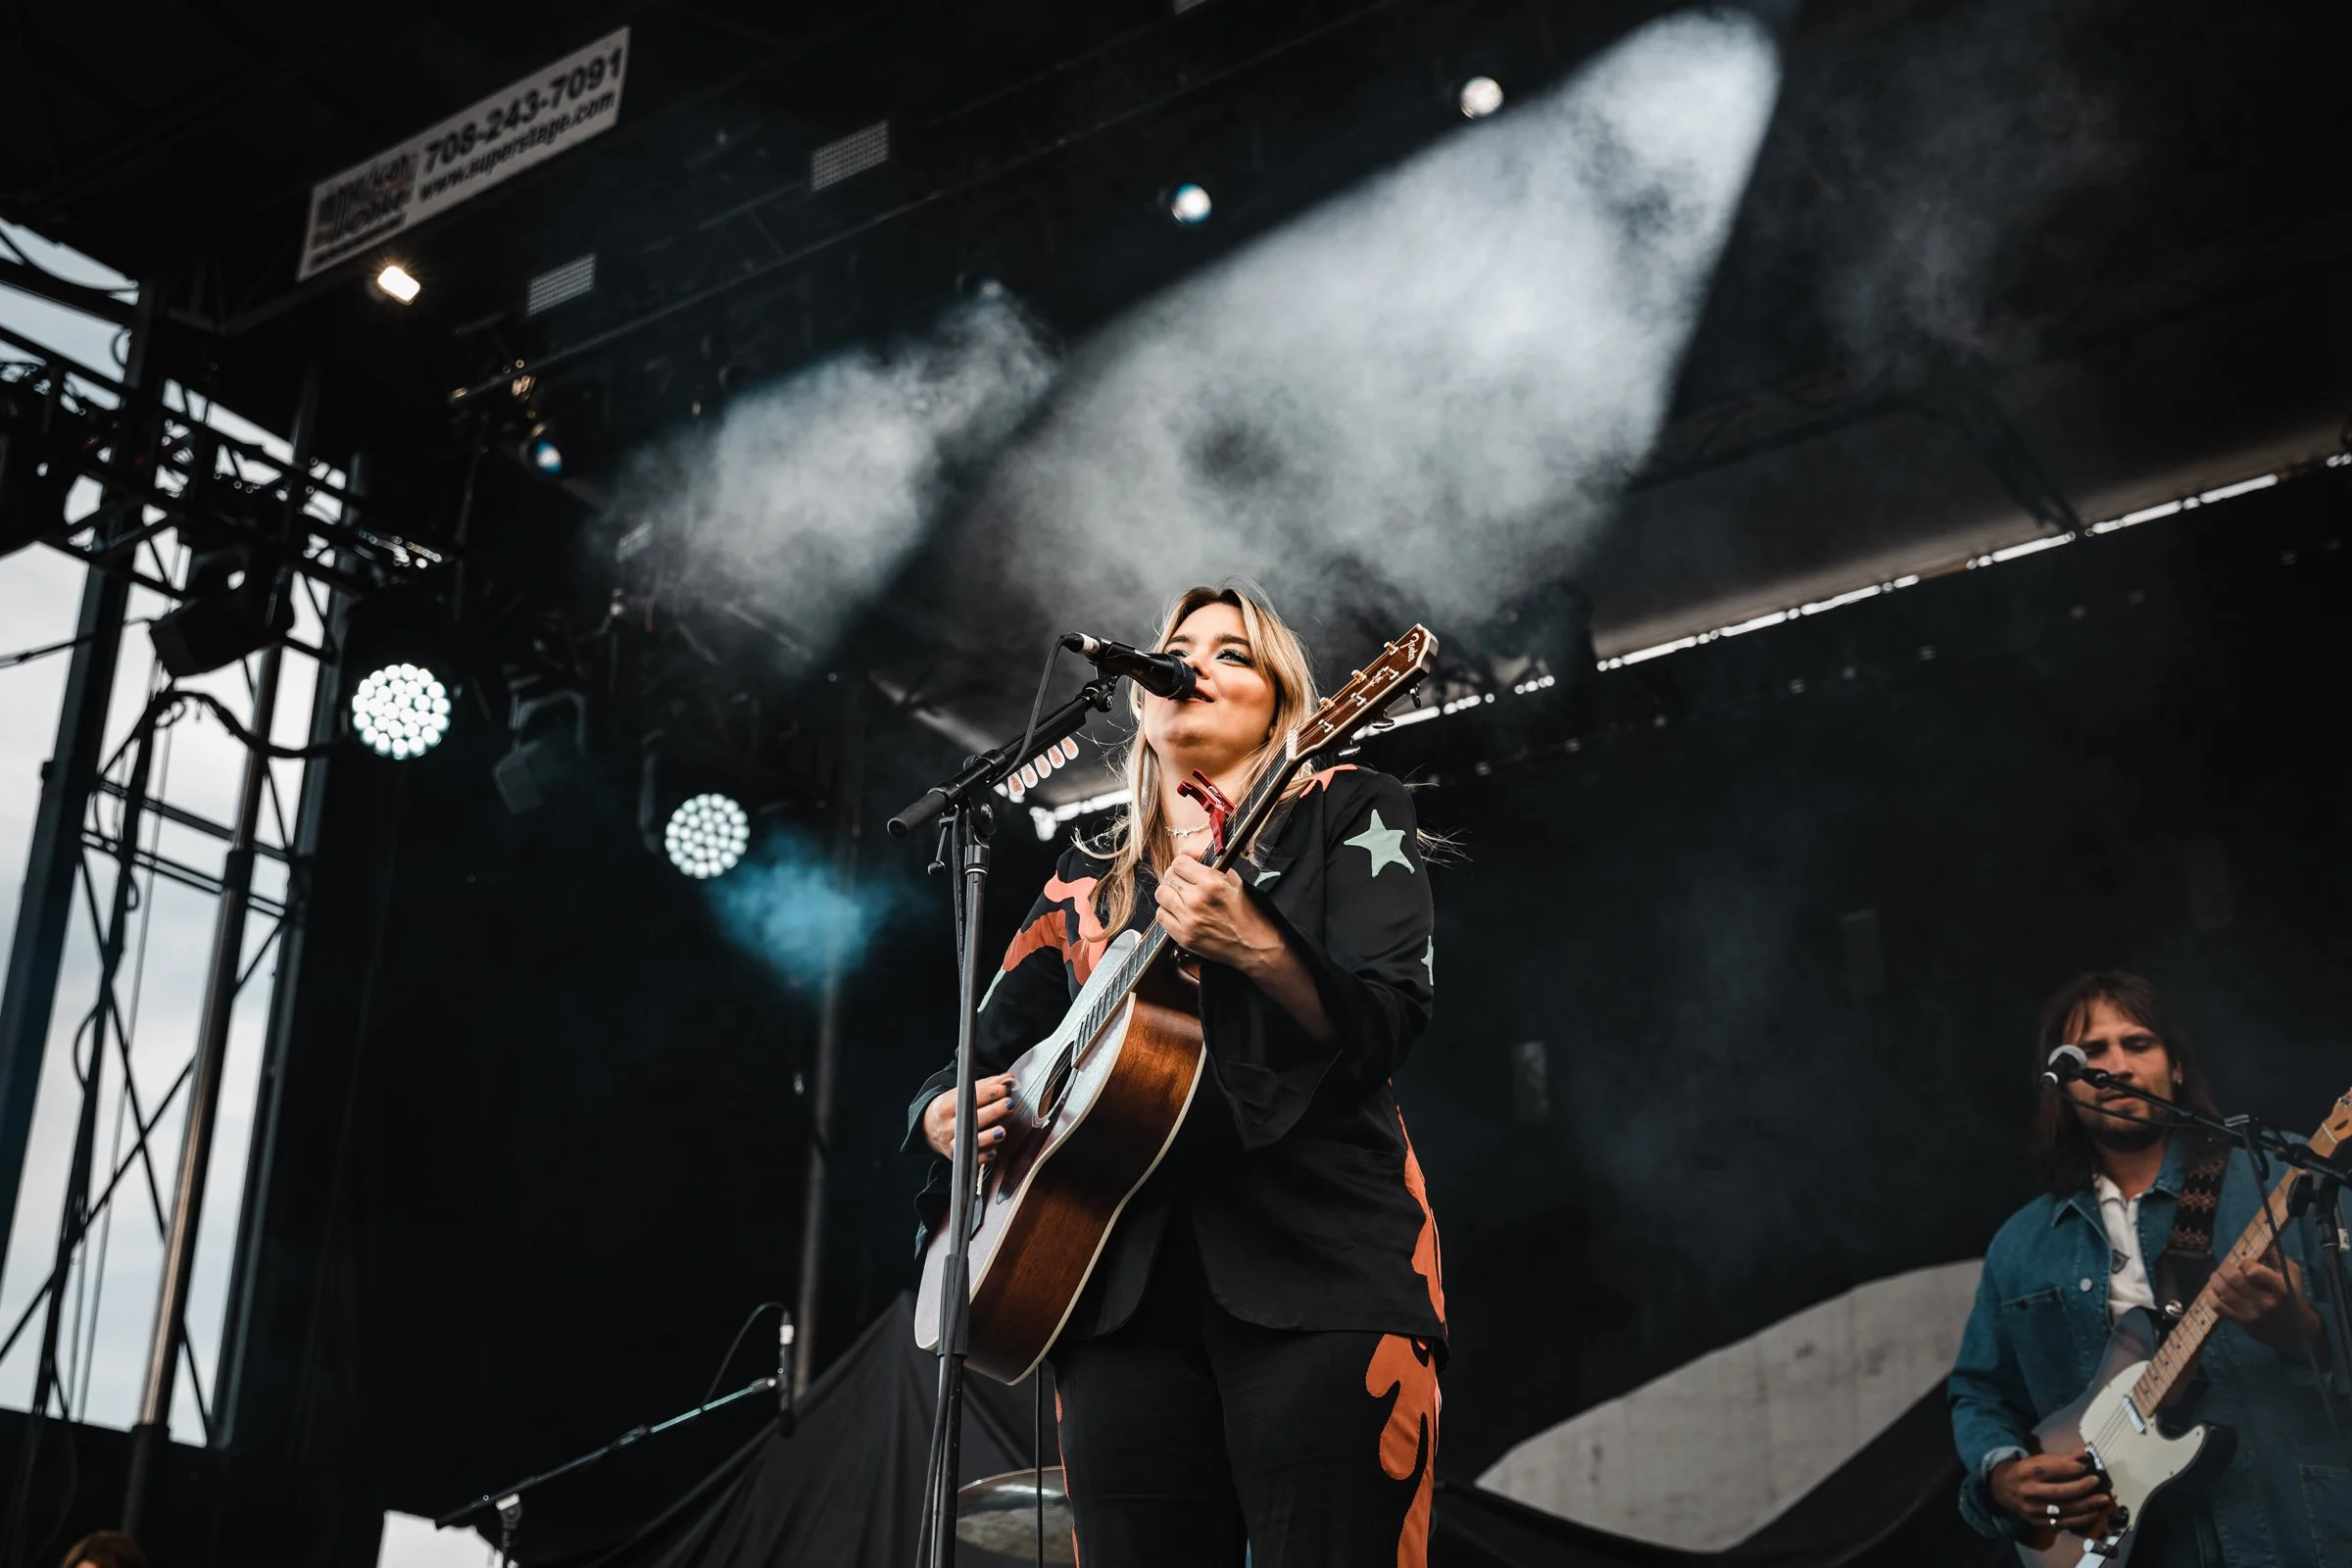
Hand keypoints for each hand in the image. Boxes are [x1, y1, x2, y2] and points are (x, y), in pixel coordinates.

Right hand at [923, 1074, 1019, 1161]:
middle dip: (993, 1111)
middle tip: (1009, 1104)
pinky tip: (993, 1150)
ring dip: (988, 1136)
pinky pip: (971, 1158)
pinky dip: (983, 1156)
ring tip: (1001, 1131)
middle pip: (972, 1117)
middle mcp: (947, 1124)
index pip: (971, 1097)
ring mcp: (951, 1142)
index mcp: (947, 1105)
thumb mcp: (963, 1094)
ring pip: (970, 1140)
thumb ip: (988, 1086)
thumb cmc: (952, 1108)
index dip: (990, 1093)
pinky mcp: (956, 1156)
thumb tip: (1010, 1079)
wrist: (929, 1127)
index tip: (1005, 1090)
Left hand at [1155, 854, 1281, 972]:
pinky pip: (1161, 916)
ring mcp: (1189, 919)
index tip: (1186, 869)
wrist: (1254, 946)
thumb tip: (1187, 851)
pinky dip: (1167, 912)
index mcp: (1212, 883)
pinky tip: (1178, 913)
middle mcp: (1198, 899)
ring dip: (1169, 893)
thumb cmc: (1246, 913)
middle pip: (1169, 877)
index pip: (1179, 862)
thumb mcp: (1234, 881)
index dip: (1182, 864)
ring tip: (1179, 897)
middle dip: (1176, 877)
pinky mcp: (1184, 936)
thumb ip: (1209, 864)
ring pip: (1161, 894)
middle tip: (1184, 883)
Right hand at [1990, 1451, 2111, 1533]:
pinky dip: (2080, 1519)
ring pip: (2065, 1509)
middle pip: (2061, 1491)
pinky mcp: (2037, 1521)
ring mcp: (2033, 1509)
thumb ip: (2062, 1459)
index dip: (2072, 1468)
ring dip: (2087, 1505)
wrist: (2000, 1487)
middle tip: (2097, 1481)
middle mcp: (2029, 1491)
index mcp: (2028, 1471)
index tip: (2087, 1467)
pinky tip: (2093, 1513)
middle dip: (2082, 1487)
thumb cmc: (2024, 1471)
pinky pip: (2063, 1522)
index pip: (2053, 1469)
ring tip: (2103, 1500)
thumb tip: (2086, 1455)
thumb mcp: (2038, 1460)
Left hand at [2213, 1244, 2322, 1355]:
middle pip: (2233, 1279)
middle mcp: (2265, 1302)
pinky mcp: (2241, 1323)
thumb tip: (2262, 1243)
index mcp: (2280, 1289)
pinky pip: (2217, 1306)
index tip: (2245, 1262)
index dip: (2244, 1262)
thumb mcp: (2292, 1276)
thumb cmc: (2293, 1298)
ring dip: (2216, 1279)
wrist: (2296, 1332)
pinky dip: (2211, 1295)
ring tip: (2218, 1275)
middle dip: (2225, 1268)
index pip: (2252, 1270)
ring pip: (2223, 1291)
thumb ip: (2277, 1258)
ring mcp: (2251, 1314)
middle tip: (2226, 1267)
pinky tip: (2214, 1289)